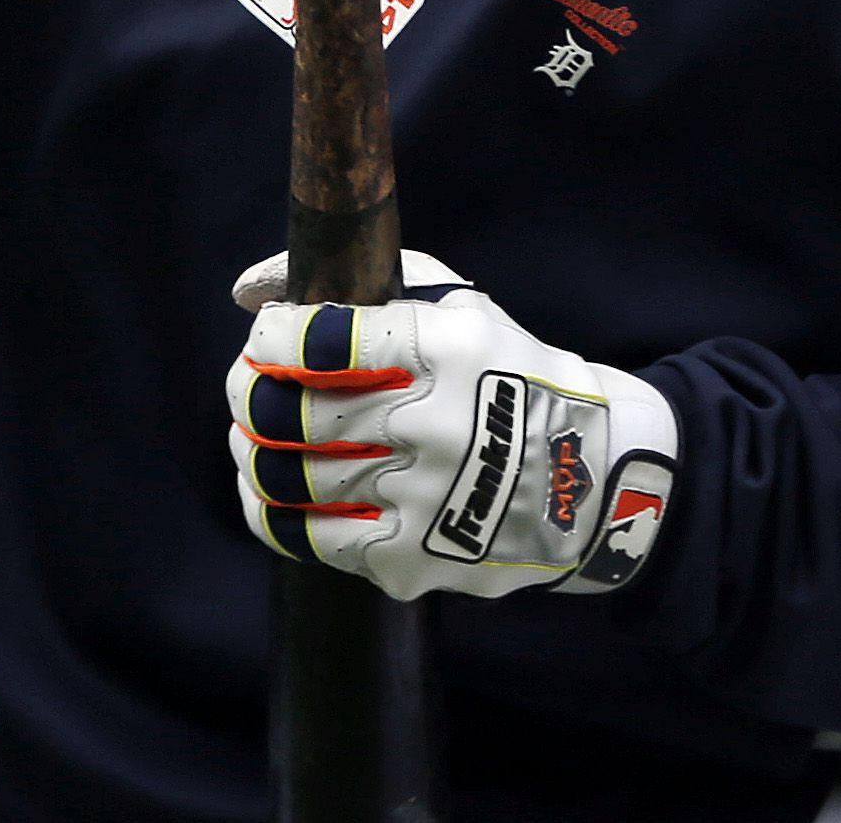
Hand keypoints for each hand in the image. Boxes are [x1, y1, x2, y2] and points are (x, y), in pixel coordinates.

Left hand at [227, 248, 678, 600]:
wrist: (596, 480)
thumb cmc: (510, 375)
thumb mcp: (458, 307)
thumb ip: (359, 282)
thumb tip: (248, 290)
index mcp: (450, 352)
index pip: (323, 339)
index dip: (271, 337)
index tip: (265, 337)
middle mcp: (438, 426)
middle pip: (293, 412)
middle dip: (246, 392)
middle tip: (243, 386)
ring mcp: (426, 499)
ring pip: (291, 476)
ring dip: (251, 451)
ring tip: (249, 436)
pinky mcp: (414, 559)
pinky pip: (310, 537)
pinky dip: (272, 512)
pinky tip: (268, 490)